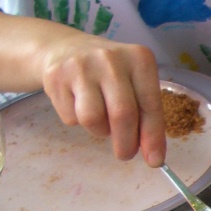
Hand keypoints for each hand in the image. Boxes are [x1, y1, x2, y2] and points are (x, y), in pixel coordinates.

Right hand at [39, 37, 165, 165]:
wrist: (64, 49)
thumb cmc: (109, 73)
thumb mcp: (134, 84)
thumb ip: (145, 116)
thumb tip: (153, 156)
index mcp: (138, 58)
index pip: (150, 105)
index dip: (153, 137)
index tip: (155, 161)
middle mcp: (111, 58)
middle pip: (122, 114)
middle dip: (126, 143)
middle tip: (125, 154)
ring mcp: (81, 66)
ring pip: (93, 119)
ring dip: (99, 131)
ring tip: (100, 119)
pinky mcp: (55, 77)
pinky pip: (71, 117)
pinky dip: (77, 121)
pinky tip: (78, 104)